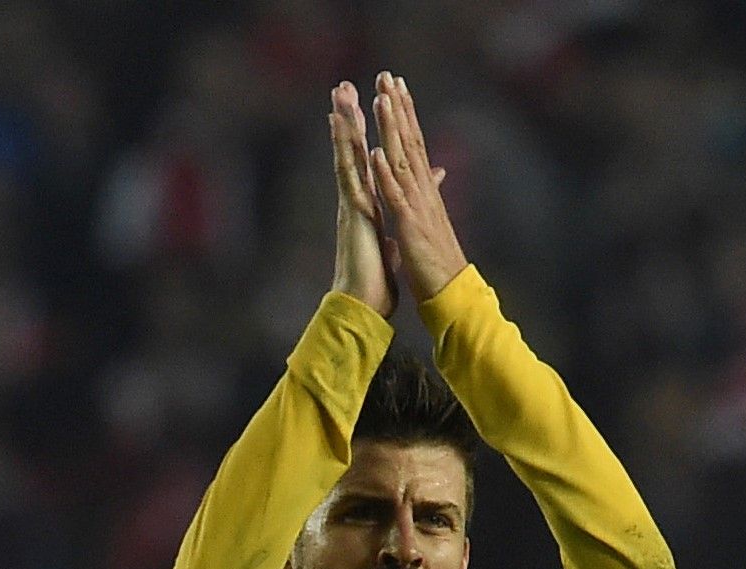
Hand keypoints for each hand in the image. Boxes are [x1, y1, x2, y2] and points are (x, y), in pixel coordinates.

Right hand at [326, 83, 388, 315]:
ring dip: (343, 123)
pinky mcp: (352, 210)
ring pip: (346, 154)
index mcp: (366, 206)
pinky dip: (345, 147)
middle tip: (344, 86)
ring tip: (339, 93)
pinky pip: (347, 172)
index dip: (364, 136)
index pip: (366, 164)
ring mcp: (351, 203)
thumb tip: (407, 212)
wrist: (362, 305)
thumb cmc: (375, 279)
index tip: (363, 109)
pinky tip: (342, 125)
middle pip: (352, 152)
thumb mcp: (394, 241)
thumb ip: (398, 219)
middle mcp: (355, 199)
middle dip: (349, 119)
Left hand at [364, 72, 467, 303]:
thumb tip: (435, 173)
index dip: (404, 114)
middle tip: (387, 76)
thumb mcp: (433, 221)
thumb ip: (430, 194)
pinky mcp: (408, 226)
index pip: (414, 144)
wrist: (450, 293)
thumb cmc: (438, 260)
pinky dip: (386, 175)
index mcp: (425, 191)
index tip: (395, 87)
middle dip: (398, 108)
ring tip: (381, 100)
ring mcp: (416, 206)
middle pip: (409, 142)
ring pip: (402, 160)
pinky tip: (376, 153)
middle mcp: (423, 191)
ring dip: (392, 129)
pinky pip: (395, 197)